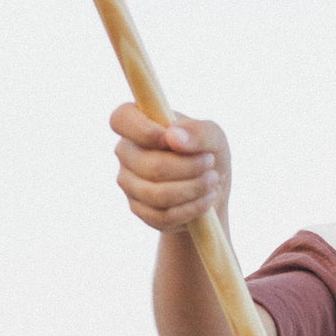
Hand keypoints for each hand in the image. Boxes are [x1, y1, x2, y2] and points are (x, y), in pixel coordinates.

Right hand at [110, 103, 230, 232]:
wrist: (212, 191)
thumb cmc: (208, 154)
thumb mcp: (214, 137)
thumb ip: (198, 132)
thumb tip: (173, 136)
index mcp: (137, 123)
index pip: (121, 119)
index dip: (144, 131)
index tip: (171, 139)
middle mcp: (126, 151)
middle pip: (148, 165)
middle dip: (188, 167)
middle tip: (210, 163)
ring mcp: (128, 182)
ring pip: (155, 194)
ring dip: (192, 189)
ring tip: (212, 181)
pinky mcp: (139, 209)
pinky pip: (161, 215)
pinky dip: (191, 208)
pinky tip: (207, 199)